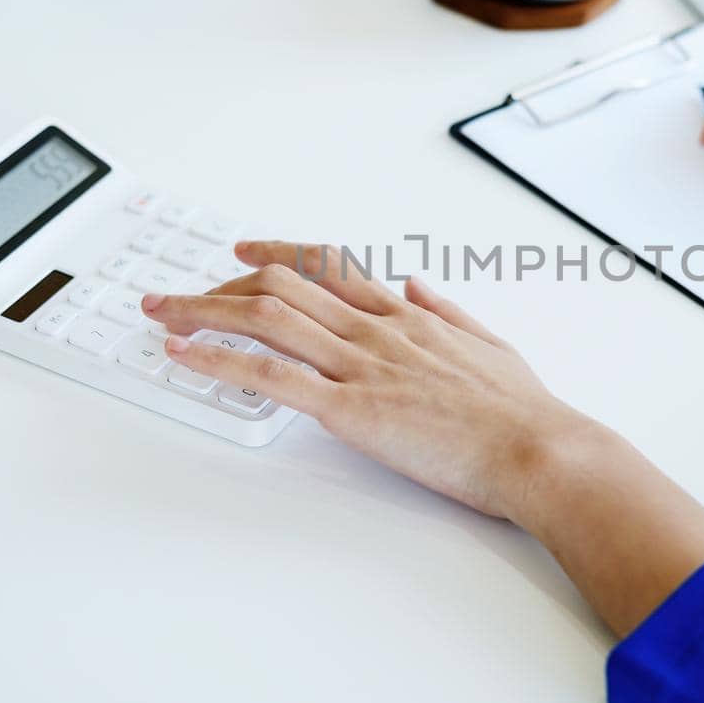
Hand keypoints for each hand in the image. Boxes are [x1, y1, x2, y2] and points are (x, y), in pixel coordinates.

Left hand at [141, 241, 604, 520]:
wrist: (541, 449)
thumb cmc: (523, 413)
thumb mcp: (489, 346)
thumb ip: (448, 312)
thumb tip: (418, 287)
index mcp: (408, 317)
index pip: (330, 268)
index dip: (277, 255)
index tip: (243, 253)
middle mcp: (378, 330)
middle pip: (283, 286)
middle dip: (220, 286)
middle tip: (179, 295)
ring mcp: (362, 366)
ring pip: (267, 319)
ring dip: (204, 312)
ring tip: (162, 315)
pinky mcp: (353, 411)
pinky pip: (273, 377)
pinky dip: (220, 361)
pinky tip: (186, 357)